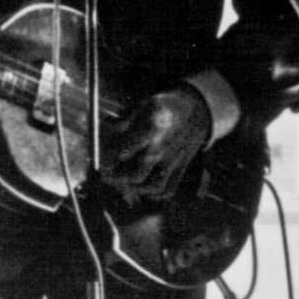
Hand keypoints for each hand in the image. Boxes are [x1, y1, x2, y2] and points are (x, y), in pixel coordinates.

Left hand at [102, 84, 211, 204]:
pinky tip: (144, 189)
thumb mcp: (143, 104)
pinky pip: (169, 189)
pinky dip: (155, 194)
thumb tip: (107, 127)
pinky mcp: (180, 168)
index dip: (107, 159)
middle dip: (118, 179)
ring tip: (125, 182)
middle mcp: (162, 150)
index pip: (123, 152)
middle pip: (136, 175)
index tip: (102, 160)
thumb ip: (124, 119)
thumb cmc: (164, 107)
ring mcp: (173, 161)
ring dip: (136, 188)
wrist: (196, 111)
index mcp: (151, 131)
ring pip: (154, 186)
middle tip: (108, 175)